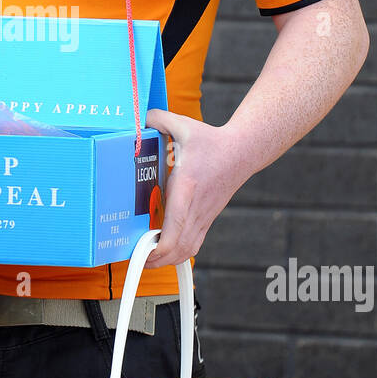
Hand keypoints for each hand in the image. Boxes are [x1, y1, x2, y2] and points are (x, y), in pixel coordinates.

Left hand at [143, 109, 246, 267]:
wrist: (242, 152)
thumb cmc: (211, 141)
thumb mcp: (183, 124)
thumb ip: (158, 119)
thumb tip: (138, 118)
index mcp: (187, 187)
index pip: (176, 226)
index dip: (160, 246)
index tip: (143, 251)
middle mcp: (196, 207)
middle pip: (179, 248)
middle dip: (156, 260)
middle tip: (135, 256)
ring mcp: (204, 216)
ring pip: (187, 251)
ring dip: (167, 260)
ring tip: (146, 256)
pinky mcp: (207, 219)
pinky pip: (193, 245)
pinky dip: (178, 253)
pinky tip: (163, 250)